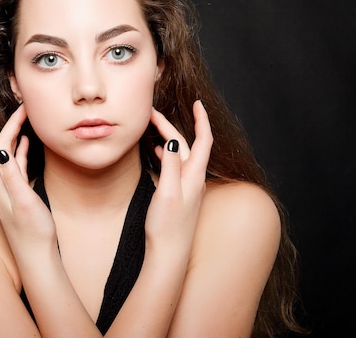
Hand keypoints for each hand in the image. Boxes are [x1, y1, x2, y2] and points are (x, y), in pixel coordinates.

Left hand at [0, 104, 56, 257]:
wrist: (37, 256)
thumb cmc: (32, 232)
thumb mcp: (23, 201)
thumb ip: (12, 175)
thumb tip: (0, 149)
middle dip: (4, 126)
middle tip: (19, 109)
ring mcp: (8, 189)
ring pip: (5, 156)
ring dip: (11, 136)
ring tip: (21, 119)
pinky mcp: (19, 194)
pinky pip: (16, 166)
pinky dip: (20, 151)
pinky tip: (26, 144)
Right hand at [146, 100, 212, 252]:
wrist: (169, 253)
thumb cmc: (167, 226)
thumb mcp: (168, 192)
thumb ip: (171, 165)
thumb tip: (172, 140)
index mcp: (194, 175)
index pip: (203, 140)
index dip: (201, 120)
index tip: (197, 103)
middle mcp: (194, 179)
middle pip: (187, 144)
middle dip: (171, 125)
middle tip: (153, 113)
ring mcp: (188, 187)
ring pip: (181, 154)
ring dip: (168, 138)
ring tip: (153, 127)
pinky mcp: (180, 194)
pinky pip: (175, 166)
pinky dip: (167, 153)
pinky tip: (157, 152)